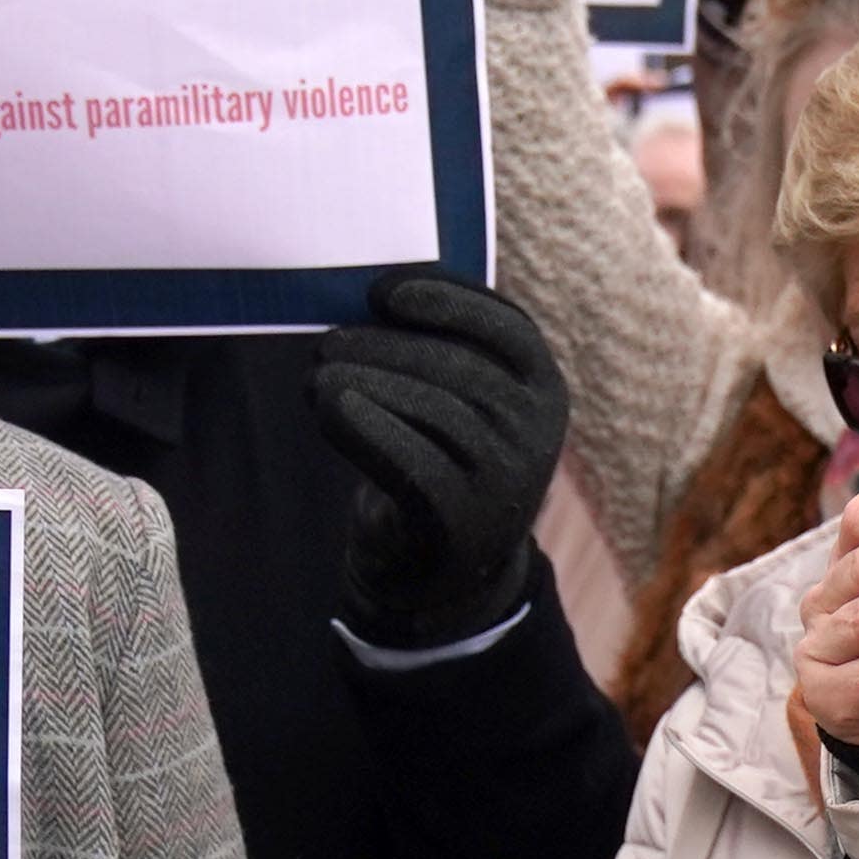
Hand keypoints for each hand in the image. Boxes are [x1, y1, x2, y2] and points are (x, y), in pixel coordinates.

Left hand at [310, 270, 570, 646]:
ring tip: (315, 378)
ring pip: (438, 412)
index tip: (381, 291)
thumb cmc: (441, 457)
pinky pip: (416, 465)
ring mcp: (509, 479)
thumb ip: (435, 349)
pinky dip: (368, 431)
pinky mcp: (467, 522)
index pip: (508, 326)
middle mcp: (538, 431)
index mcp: (542, 387)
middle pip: (462, 369)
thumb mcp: (458, 400)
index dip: (446, 299)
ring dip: (367, 384)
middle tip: (325, 344)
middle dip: (385, 347)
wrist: (448, 566)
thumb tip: (367, 296)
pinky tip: (331, 409)